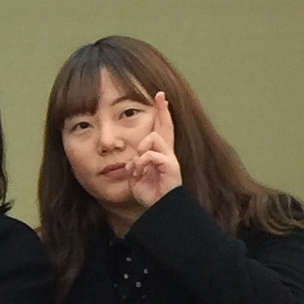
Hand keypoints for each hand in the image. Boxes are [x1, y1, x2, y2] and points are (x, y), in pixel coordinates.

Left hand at [129, 94, 179, 209]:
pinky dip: (142, 161)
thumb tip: (132, 159)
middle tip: (161, 95)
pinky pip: (151, 154)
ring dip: (141, 148)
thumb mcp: (136, 176)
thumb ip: (134, 164)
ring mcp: (170, 159)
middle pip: (166, 126)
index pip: (160, 130)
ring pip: (153, 137)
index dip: (161, 114)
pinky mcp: (170, 166)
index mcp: (158, 154)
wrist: (159, 208)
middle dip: (163, 109)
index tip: (161, 97)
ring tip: (138, 164)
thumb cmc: (150, 194)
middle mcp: (166, 153)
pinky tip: (140, 171)